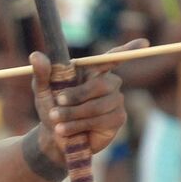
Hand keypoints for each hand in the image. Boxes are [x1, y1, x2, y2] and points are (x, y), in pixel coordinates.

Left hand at [31, 39, 141, 159]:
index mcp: (92, 71)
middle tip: (58, 103)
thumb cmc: (50, 109)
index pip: (113, 57)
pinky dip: (80, 125)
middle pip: (103, 84)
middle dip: (78, 95)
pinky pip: (102, 120)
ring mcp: (116, 101)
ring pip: (100, 105)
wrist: (53, 138)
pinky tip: (67, 131)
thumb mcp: (42, 91)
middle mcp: (108, 83)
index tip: (144, 43)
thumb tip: (36, 55)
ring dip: (75, 114)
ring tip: (57, 123)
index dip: (128, 49)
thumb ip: (42, 73)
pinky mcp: (117, 119)